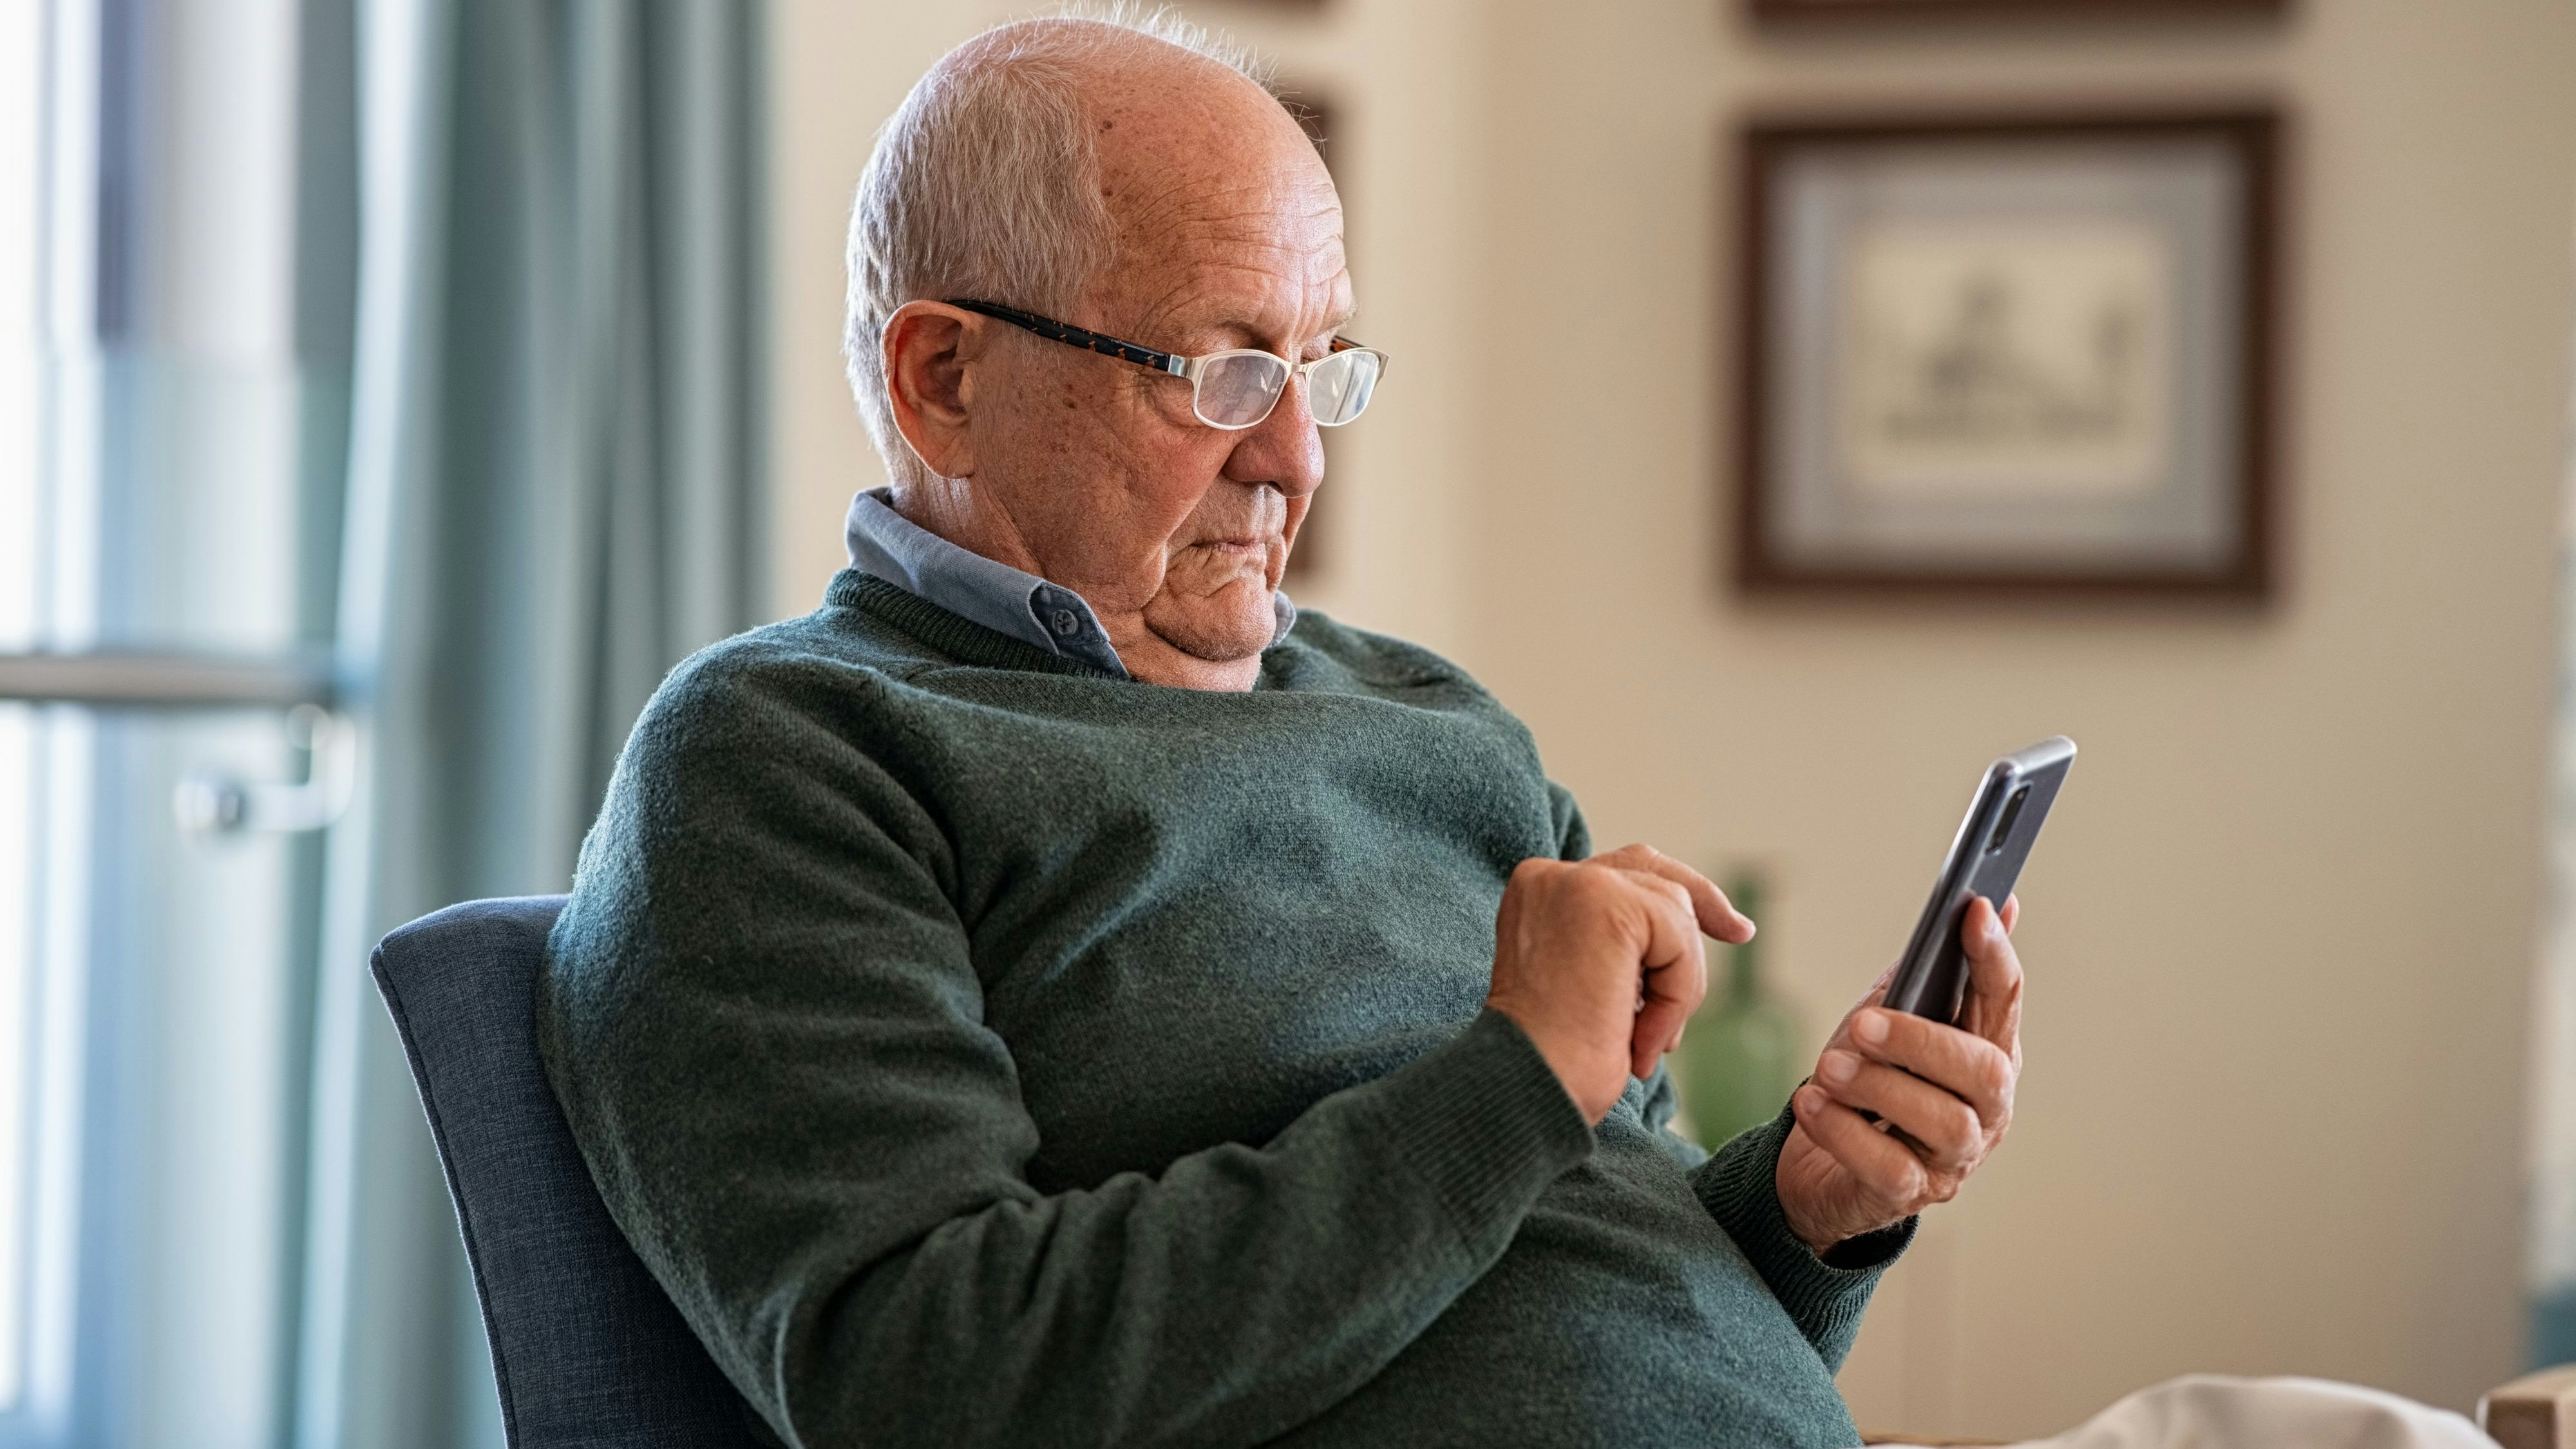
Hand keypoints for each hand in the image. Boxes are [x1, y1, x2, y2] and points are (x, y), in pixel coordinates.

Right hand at [1486, 844, 1753, 1122]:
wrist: (1526, 1090)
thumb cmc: (1556, 1059)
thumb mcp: (1589, 982)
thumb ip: (1621, 942)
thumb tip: (1692, 924)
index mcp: (1537, 892)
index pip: (1622, 871)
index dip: (1675, 896)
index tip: (1728, 926)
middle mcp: (1549, 876)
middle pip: (1652, 871)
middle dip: (1701, 905)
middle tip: (1740, 932)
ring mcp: (1575, 884)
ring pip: (1674, 911)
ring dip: (1678, 985)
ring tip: (1643, 1040)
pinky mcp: (1606, 904)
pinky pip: (1678, 940)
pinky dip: (1677, 996)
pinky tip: (1643, 1038)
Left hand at [1776, 895, 2022, 1252]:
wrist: (1823, 1168)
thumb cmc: (1866, 1084)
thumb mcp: (1891, 1021)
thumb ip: (1927, 975)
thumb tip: (1981, 907)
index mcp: (1986, 1053)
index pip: (2005, 999)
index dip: (1993, 955)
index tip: (1972, 910)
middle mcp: (1986, 1108)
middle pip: (1984, 1070)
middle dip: (1924, 1041)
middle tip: (1865, 1025)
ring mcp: (1954, 1156)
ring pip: (1944, 1121)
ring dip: (1880, 1086)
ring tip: (1828, 1067)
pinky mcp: (1912, 1194)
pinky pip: (1889, 1167)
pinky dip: (1845, 1132)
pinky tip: (1810, 1104)